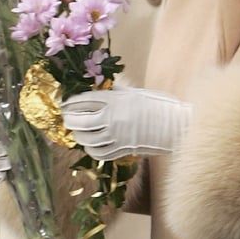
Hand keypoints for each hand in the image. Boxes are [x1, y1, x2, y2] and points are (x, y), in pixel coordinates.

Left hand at [61, 86, 191, 159]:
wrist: (175, 125)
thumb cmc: (156, 105)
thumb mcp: (133, 92)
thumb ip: (113, 91)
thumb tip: (95, 85)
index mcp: (115, 100)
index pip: (84, 100)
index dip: (70, 102)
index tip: (65, 102)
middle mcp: (113, 118)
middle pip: (81, 121)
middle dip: (69, 119)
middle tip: (67, 117)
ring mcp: (117, 136)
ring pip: (87, 139)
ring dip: (78, 135)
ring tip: (76, 130)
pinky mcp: (123, 150)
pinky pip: (99, 153)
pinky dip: (91, 149)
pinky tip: (90, 144)